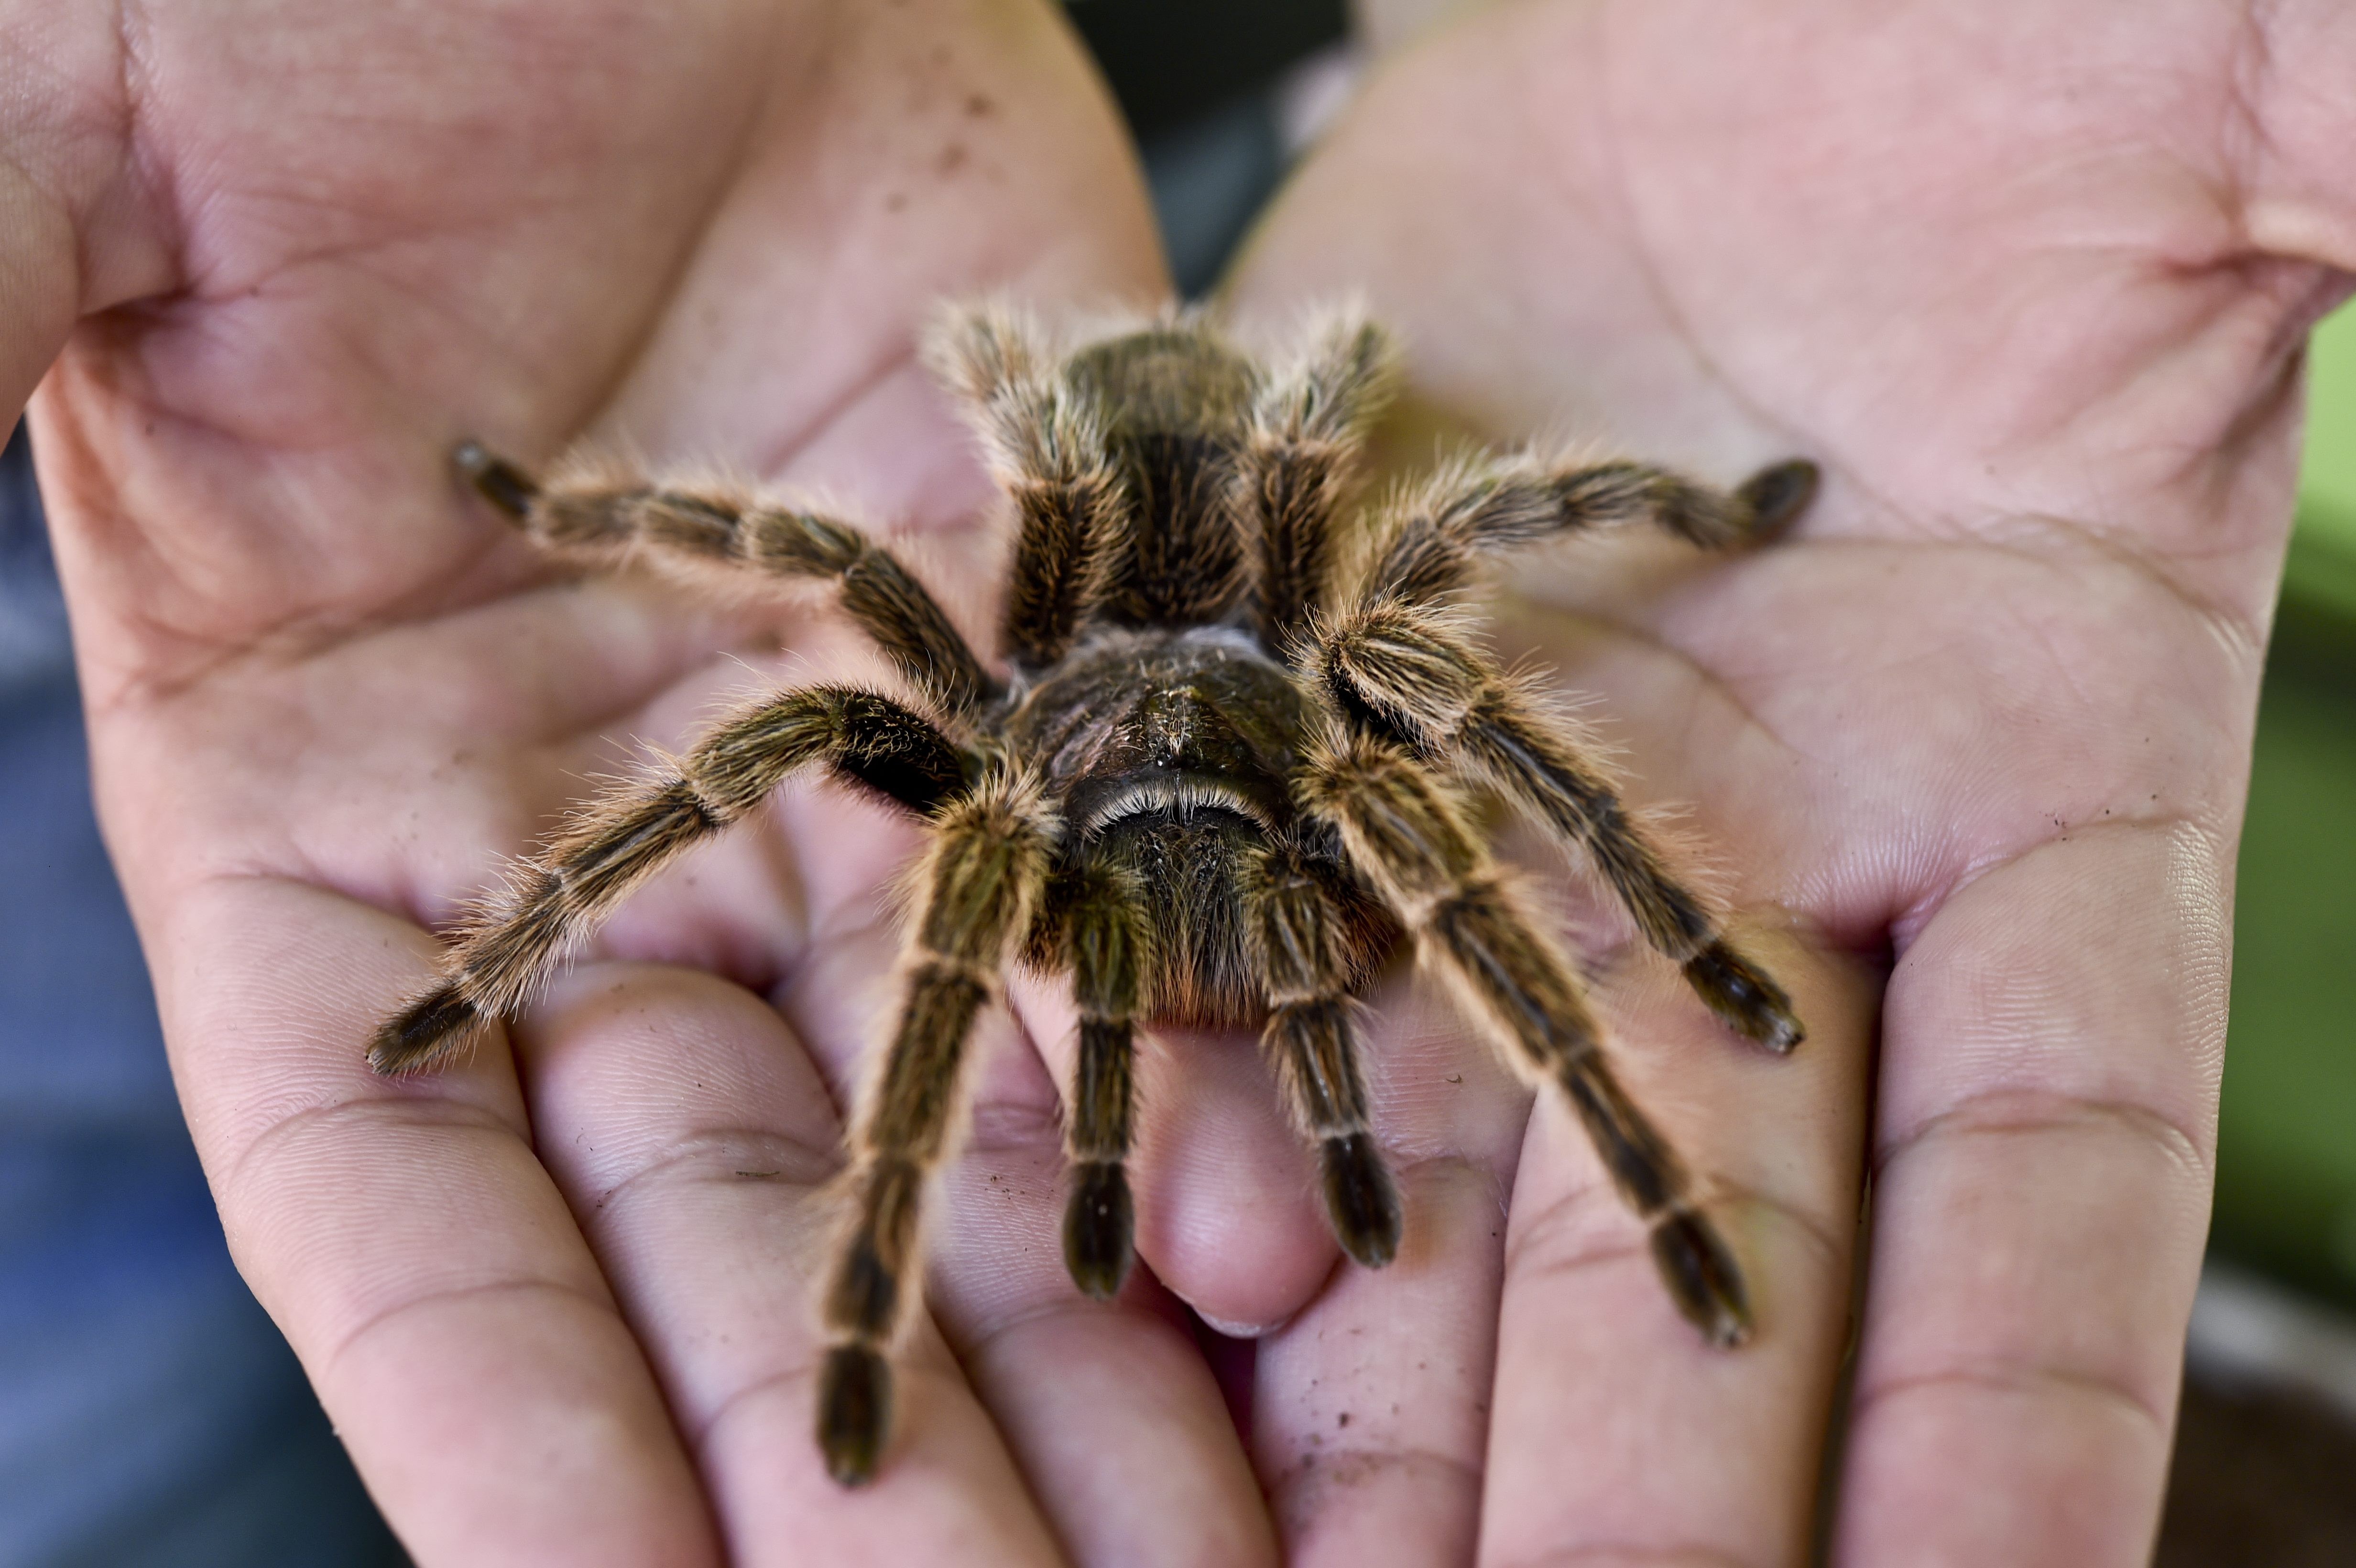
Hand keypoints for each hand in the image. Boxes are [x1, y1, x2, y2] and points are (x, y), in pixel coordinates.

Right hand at [16, 2, 1282, 1559]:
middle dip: (854, 1465)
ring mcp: (843, 761)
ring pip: (952, 1126)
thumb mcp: (56, 157)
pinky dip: (1179, 1083)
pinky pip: (1116, 910)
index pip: (413, 1237)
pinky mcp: (1034, 649)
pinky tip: (1280, 1265)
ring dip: (1060, 1352)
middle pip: (724, 1235)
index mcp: (315, 819)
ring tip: (1192, 1564)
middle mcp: (596, 844)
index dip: (519, 1460)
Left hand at [1219, 1, 2355, 1561]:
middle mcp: (1778, 829)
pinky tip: (1164, 1257)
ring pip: (1467, 1130)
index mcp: (2042, 763)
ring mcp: (1540, 763)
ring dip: (1408, 1368)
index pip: (2051, 1174)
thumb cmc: (2027, 24)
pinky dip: (1222, 1076)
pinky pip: (1280, 915)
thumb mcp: (2266, 93)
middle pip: (1717, 1225)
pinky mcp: (1349, 671)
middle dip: (1652, 1480)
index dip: (2026, 1421)